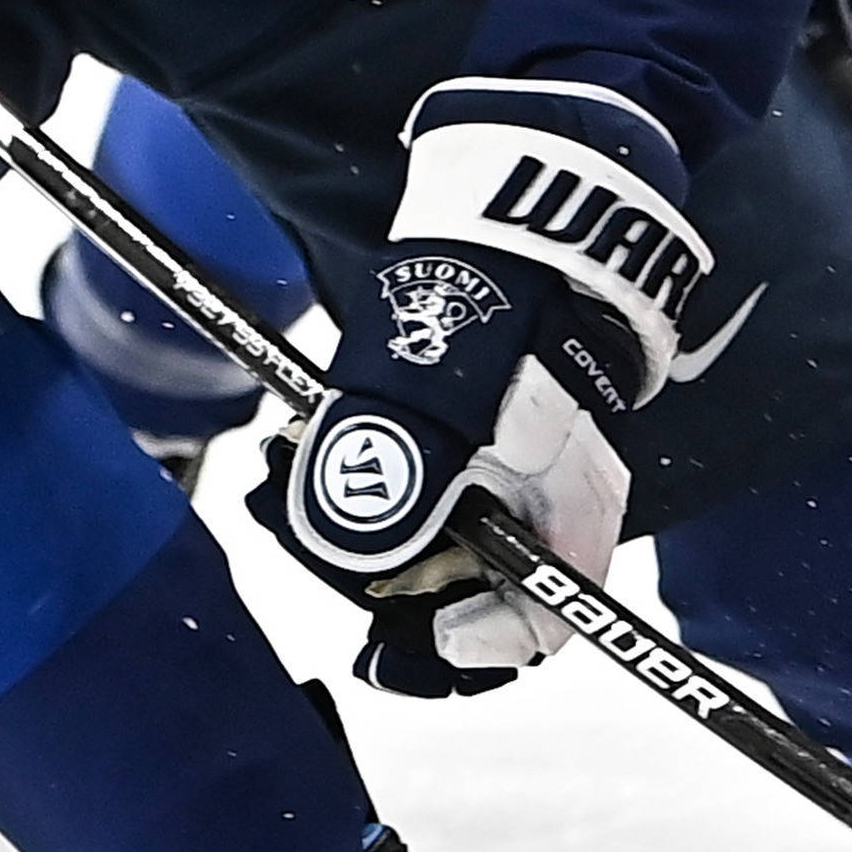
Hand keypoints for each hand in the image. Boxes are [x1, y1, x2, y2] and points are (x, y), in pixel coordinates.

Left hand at [261, 77, 711, 696]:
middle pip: (460, 589)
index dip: (465, 650)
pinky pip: (406, 486)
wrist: (520, 201)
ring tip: (280, 469)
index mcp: (571, 511)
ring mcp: (502, 472)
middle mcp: (540, 505)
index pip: (538, 627)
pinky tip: (301, 440)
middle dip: (371, 571)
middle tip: (291, 524)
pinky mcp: (461, 438)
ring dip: (346, 518)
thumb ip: (398, 479)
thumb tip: (354, 559)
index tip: (387, 632)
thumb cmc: (503, 298)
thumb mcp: (448, 394)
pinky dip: (352, 475)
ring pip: (420, 536)